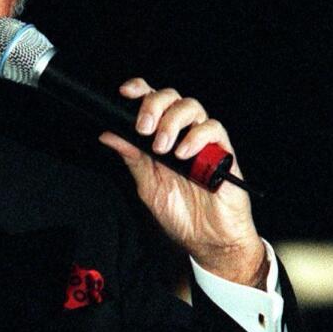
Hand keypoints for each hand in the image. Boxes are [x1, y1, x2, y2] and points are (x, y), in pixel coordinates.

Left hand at [98, 78, 266, 287]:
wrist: (208, 240)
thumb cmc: (181, 213)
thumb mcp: (148, 185)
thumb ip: (132, 158)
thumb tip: (109, 134)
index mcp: (162, 138)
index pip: (152, 102)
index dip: (139, 91)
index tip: (124, 94)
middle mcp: (182, 135)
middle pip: (171, 97)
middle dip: (153, 106)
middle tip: (143, 129)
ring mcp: (203, 142)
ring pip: (192, 107)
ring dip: (172, 122)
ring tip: (163, 148)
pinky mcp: (223, 153)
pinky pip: (213, 129)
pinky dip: (196, 137)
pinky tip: (183, 154)